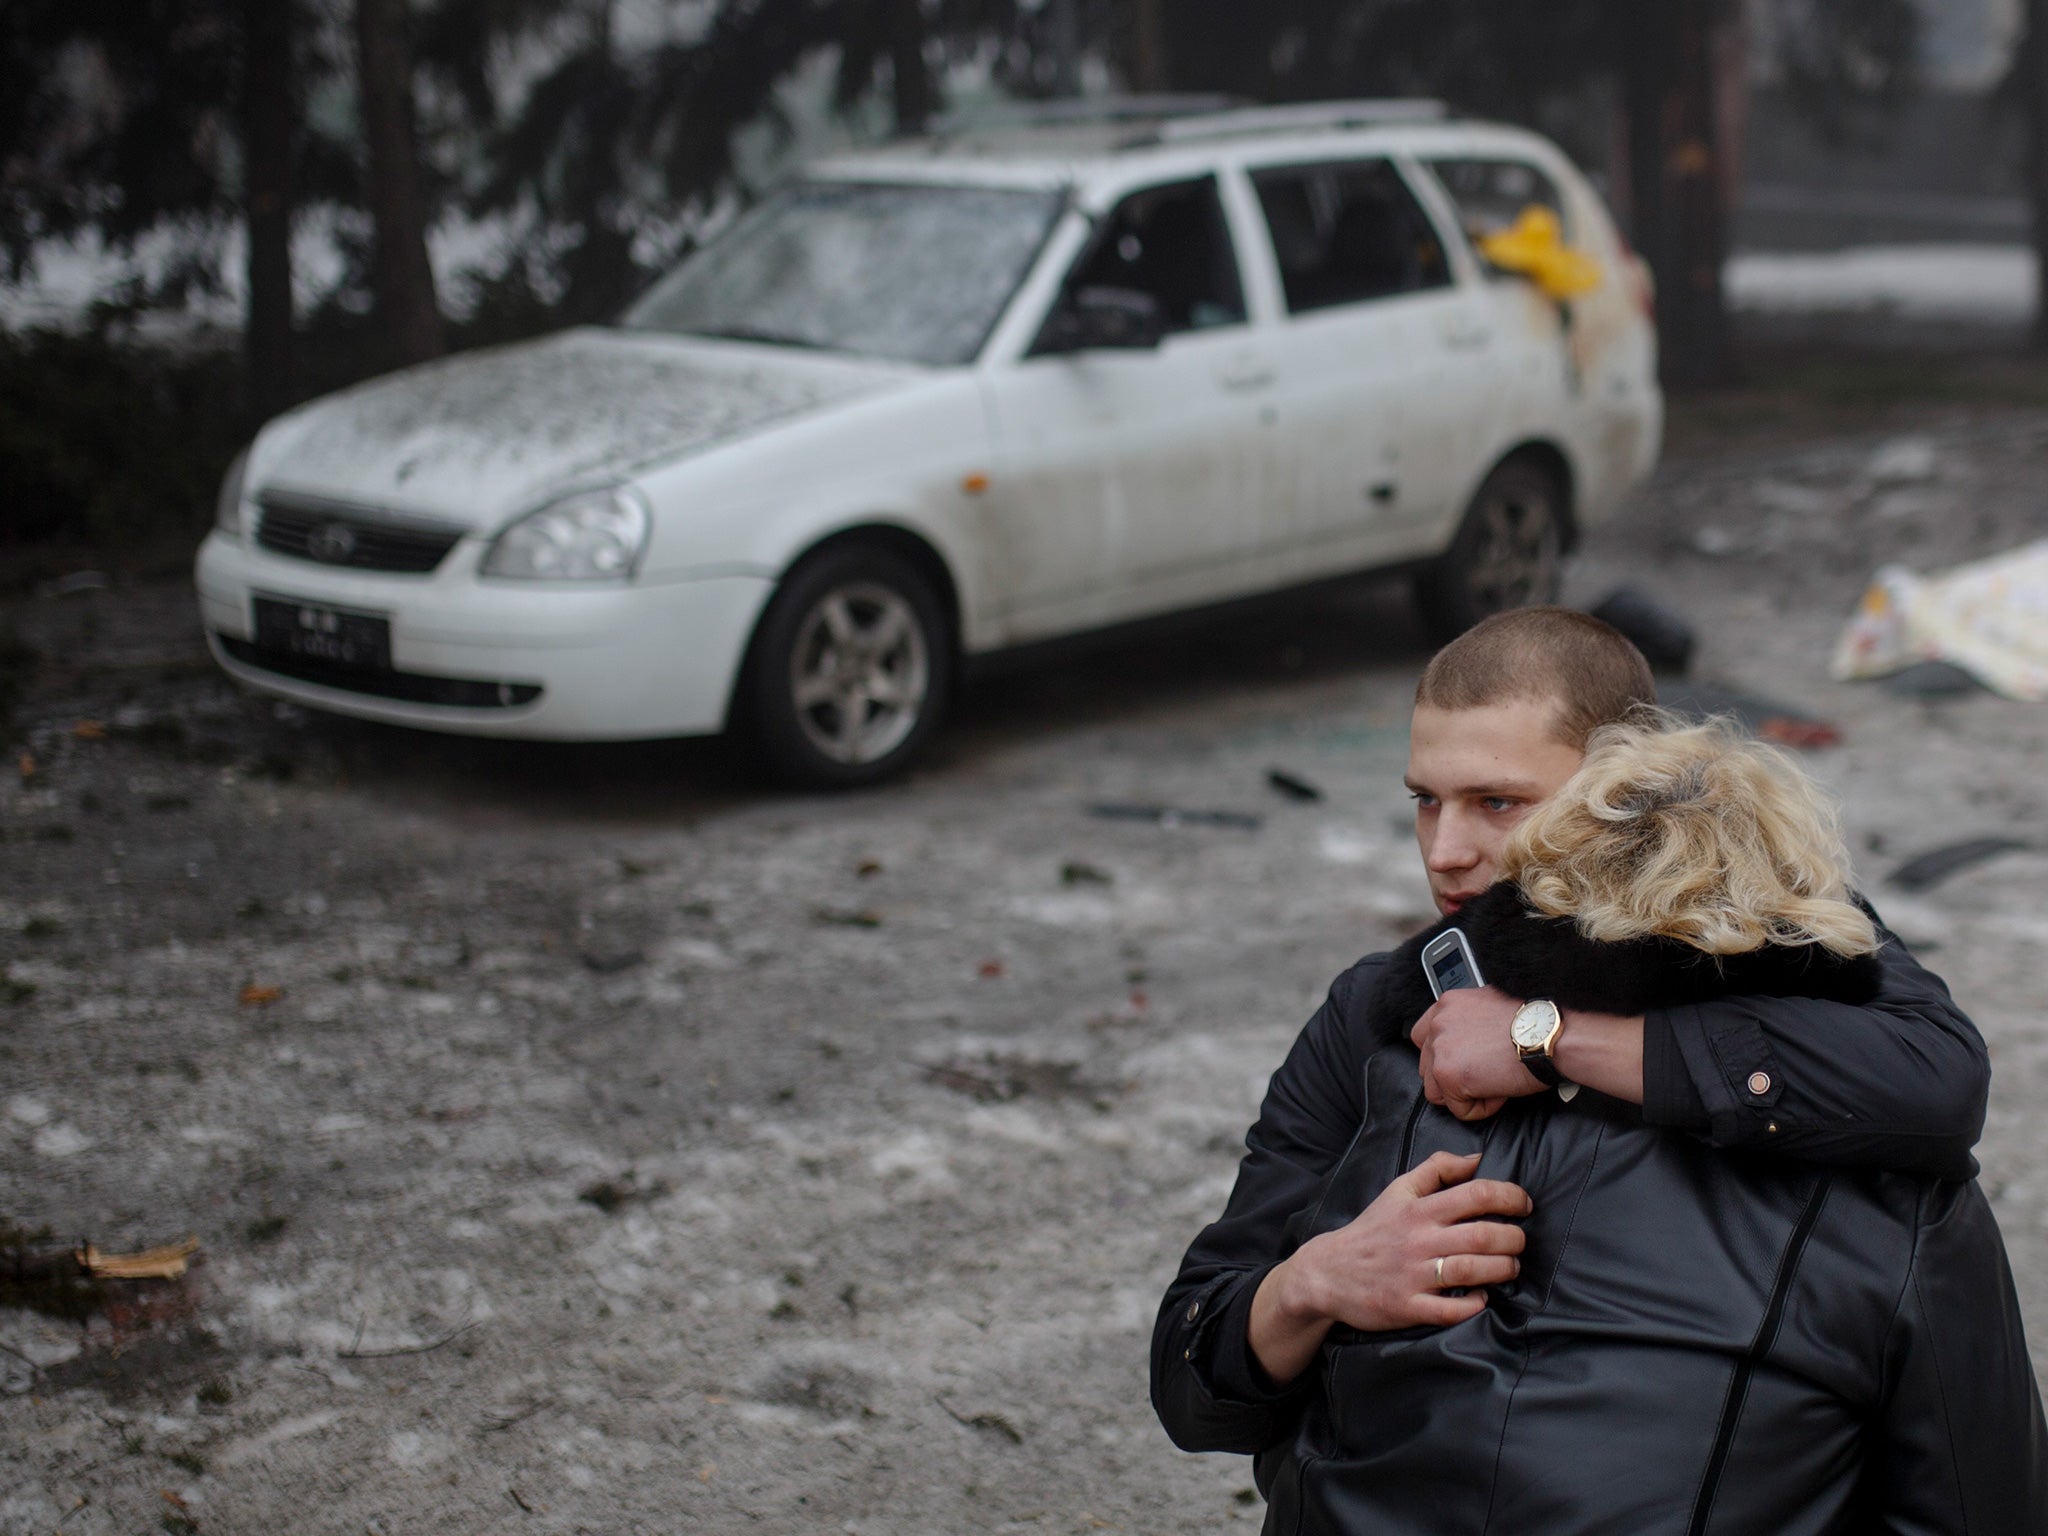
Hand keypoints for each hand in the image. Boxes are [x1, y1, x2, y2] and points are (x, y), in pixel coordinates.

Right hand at [1250, 1151, 1531, 1382]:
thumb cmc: (1372, 1230)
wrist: (1328, 1272)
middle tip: (1519, 1241)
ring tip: (1509, 1267)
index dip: (1510, 1197)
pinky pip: (1450, 1309)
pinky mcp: (1407, 1307)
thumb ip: (1437, 1169)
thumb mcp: (1398, 1190)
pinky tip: (1481, 1297)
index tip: (1524, 1204)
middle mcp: (1418, 1240)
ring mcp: (1412, 1275)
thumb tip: (1477, 1159)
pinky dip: (1473, 1304)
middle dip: (1513, 1238)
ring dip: (1501, 1269)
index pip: (1476, 1194)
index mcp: (1418, 1209)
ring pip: (1472, 1271)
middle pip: (1482, 1235)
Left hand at [1412, 986, 1542, 1120]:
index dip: (1444, 1057)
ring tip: (1495, 1082)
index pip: (1423, 1037)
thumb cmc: (1535, 1024)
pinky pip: (1459, 1109)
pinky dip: (1482, 1108)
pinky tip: (1501, 1090)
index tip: (1464, 1064)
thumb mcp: (1492, 1007)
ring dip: (1466, 1094)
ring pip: (1437, 1092)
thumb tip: (1468, 1040)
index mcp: (1448, 1004)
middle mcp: (1438, 1023)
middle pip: (1427, 1067)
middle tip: (1487, 1075)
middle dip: (1454, 1078)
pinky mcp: (1448, 1075)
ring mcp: (1439, 1049)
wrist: (1549, 1035)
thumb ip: (1469, 1021)